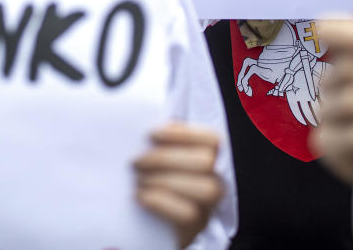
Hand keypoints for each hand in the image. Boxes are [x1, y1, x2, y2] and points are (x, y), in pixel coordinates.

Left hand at [134, 122, 222, 247]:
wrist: (148, 225)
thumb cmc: (154, 182)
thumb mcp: (161, 159)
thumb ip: (161, 142)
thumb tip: (145, 123)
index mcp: (210, 159)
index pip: (212, 139)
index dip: (183, 133)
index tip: (151, 134)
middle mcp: (217, 182)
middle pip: (206, 162)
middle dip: (166, 158)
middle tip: (135, 161)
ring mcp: (209, 208)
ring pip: (205, 189)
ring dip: (164, 180)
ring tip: (138, 179)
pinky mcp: (195, 229)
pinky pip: (188, 214)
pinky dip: (160, 202)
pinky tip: (139, 196)